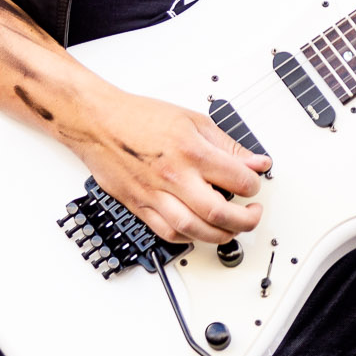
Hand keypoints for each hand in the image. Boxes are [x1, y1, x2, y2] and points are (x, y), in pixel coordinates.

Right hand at [71, 87, 270, 244]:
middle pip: (219, 213)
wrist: (99, 123)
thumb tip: (255, 162)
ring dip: (220, 235)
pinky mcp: (140, 207)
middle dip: (245, 220)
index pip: (239, 180)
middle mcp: (175, 177)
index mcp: (192, 152)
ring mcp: (156, 195)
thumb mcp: (193, 120)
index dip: (254, 186)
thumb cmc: (140, 118)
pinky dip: (189, 237)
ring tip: (230, 227)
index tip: (254, 184)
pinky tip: (199, 230)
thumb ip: (227, 145)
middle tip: (252, 214)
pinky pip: (168, 234)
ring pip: (195, 231)